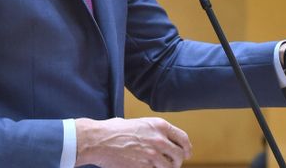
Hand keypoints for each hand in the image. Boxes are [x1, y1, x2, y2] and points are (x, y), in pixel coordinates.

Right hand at [75, 117, 191, 167]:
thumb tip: (159, 138)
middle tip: (173, 163)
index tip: (187, 153)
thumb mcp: (137, 123)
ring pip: (170, 167)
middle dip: (177, 161)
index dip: (187, 148)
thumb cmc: (112, 130)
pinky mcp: (145, 167)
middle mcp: (159, 139)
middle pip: (179, 155)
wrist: (98, 140)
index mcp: (159, 125)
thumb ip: (151, 130)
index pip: (183, 138)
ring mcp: (153, 155)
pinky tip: (147, 167)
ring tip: (158, 167)